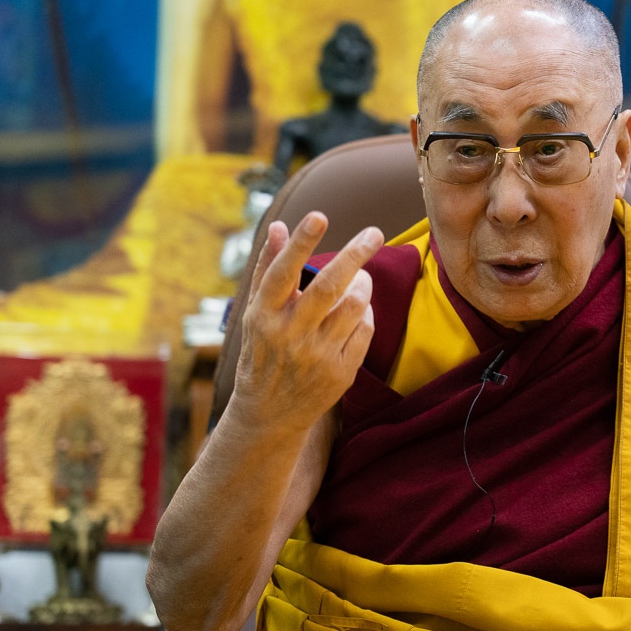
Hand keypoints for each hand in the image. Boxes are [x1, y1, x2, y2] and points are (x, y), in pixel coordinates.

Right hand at [231, 212, 383, 433]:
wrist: (267, 415)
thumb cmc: (262, 352)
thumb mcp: (256, 314)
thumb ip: (268, 268)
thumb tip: (277, 225)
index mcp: (263, 316)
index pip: (282, 272)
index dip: (300, 243)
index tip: (319, 215)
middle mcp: (289, 335)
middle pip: (329, 287)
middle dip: (355, 255)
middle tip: (375, 233)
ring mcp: (316, 356)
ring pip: (354, 306)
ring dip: (363, 284)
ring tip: (360, 277)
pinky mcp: (340, 373)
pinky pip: (364, 330)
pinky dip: (365, 314)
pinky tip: (356, 312)